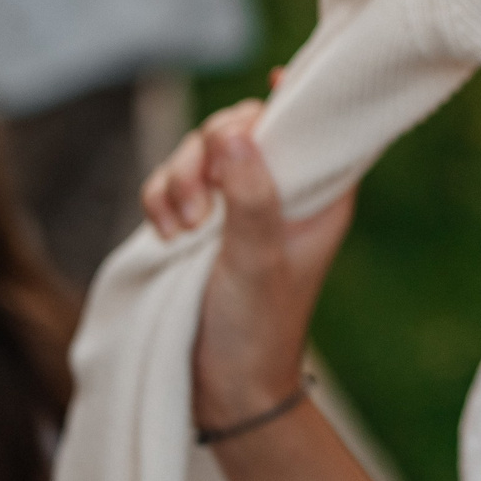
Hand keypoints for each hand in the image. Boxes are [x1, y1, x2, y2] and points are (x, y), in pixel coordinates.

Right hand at [143, 100, 355, 428]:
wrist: (226, 391)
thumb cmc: (258, 328)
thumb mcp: (256, 258)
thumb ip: (251, 193)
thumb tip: (236, 128)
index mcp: (320, 194)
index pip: (310, 124)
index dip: (290, 104)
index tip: (273, 89)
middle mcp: (282, 192)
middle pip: (240, 129)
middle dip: (206, 156)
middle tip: (199, 210)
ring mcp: (239, 206)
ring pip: (199, 155)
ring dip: (178, 182)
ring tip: (181, 232)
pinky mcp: (202, 223)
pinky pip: (172, 184)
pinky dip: (160, 200)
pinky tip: (166, 236)